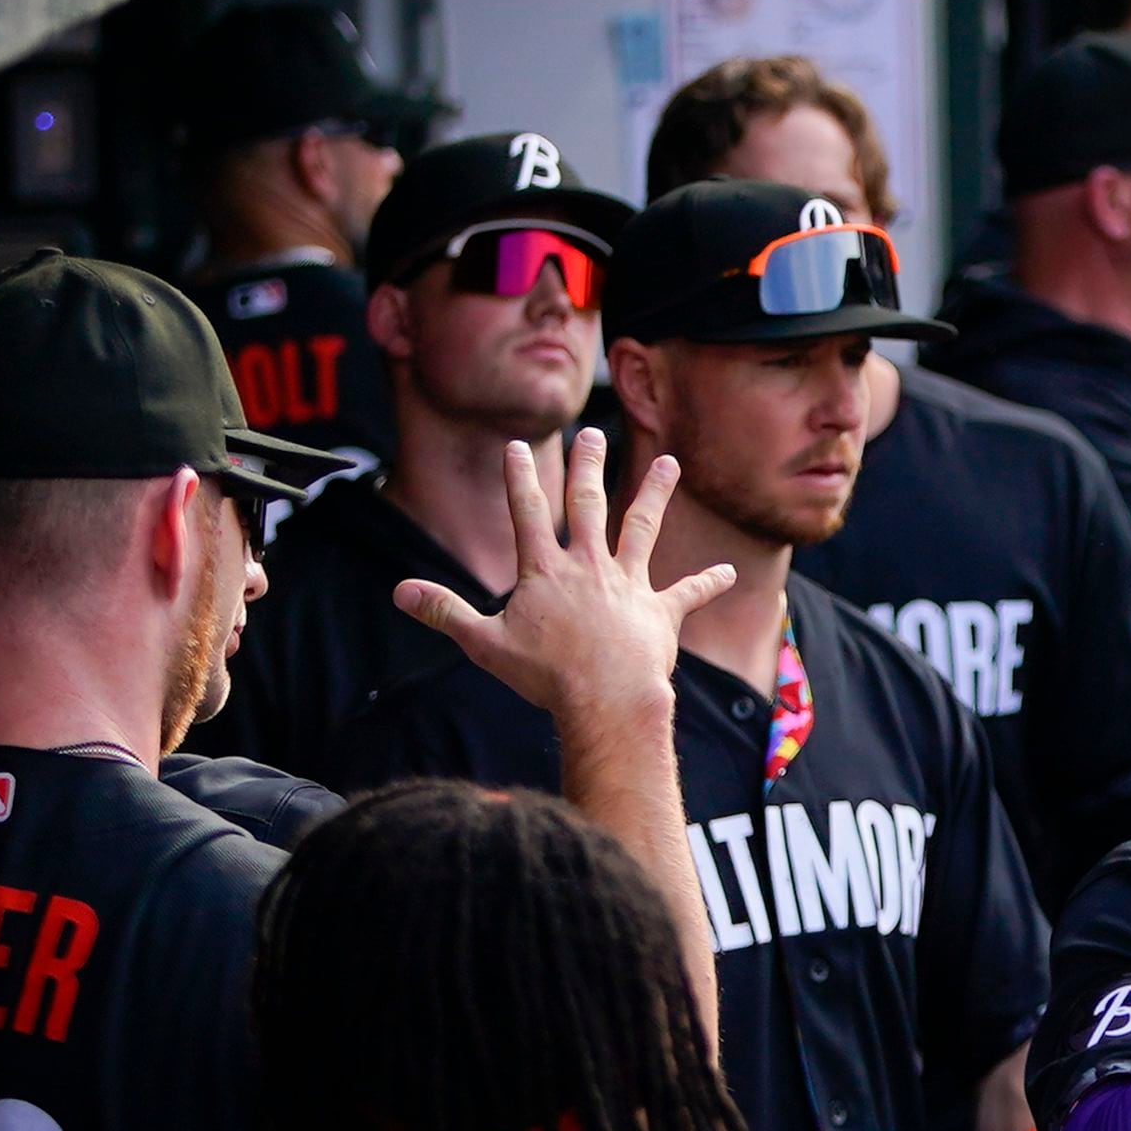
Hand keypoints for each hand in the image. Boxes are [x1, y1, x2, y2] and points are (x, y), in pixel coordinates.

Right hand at [393, 431, 728, 740]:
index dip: (519, 478)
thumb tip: (400, 591)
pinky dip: (708, 582)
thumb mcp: (485, 644)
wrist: (606, 698)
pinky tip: (730, 571)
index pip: (527, 512)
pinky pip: (688, 593)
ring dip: (657, 493)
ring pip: (644, 527)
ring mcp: (629, 585)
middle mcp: (589, 566)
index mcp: (545, 570)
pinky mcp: (661, 612)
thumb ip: (445, 612)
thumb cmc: (545, 676)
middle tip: (591, 433)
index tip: (516, 446)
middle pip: (587, 504)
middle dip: (588, 465)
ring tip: (669, 462)